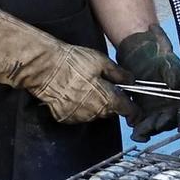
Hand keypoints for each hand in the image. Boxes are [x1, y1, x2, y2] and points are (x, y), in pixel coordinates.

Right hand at [0, 9, 128, 125]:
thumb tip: (132, 81)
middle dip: (111, 102)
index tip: (135, 109)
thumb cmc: (73, 62)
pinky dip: (79, 107)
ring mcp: (79, 117)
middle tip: (103, 86)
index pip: (127, 110)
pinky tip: (73, 94)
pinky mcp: (65, 118)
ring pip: (94, 114)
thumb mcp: (100, 62)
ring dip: (95, 105)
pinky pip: (78, 115)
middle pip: (110, 111)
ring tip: (85, 88)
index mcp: (107, 99)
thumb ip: (118, 74)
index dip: (134, 110)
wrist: (44, 69)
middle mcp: (95, 112)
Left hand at [113, 28, 179, 140]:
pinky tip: (135, 131)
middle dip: (163, 124)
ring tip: (141, 133)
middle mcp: (174, 105)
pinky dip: (139, 129)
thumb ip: (172, 72)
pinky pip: (144, 124)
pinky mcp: (145, 112)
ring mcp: (160, 110)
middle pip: (172, 120)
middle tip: (155, 126)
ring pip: (157, 125)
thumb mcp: (167, 61)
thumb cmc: (158, 56)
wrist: (140, 55)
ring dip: (150, 130)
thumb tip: (174, 85)